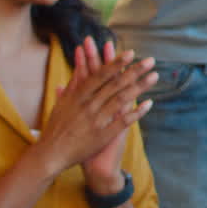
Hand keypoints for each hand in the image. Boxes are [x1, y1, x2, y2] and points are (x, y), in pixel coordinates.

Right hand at [30, 36, 156, 184]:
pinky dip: (136, 112)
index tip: (130, 53)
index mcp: (78, 97)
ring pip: (122, 100)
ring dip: (140, 87)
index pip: (100, 76)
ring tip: (154, 76)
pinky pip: (123, 122)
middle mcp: (88, 106)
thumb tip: (81, 65)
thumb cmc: (56, 127)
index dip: (115, 63)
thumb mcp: (62, 103)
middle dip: (134, 71)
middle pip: (115, 85)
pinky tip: (149, 103)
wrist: (51, 154)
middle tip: (150, 60)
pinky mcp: (103, 136)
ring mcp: (97, 121)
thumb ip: (75, 84)